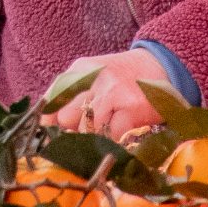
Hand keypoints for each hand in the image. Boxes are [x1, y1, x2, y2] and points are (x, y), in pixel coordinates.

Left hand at [49, 49, 170, 137]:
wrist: (161, 66)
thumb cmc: (120, 80)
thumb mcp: (92, 79)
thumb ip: (68, 99)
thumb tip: (46, 129)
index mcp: (79, 70)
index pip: (52, 102)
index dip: (50, 125)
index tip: (53, 140)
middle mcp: (93, 77)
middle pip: (66, 119)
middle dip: (74, 132)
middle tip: (86, 136)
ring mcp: (113, 90)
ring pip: (89, 130)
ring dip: (96, 139)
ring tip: (107, 132)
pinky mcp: (131, 106)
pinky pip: (113, 136)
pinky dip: (116, 140)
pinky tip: (123, 131)